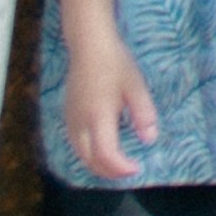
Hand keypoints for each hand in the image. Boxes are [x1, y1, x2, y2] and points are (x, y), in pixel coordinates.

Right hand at [62, 34, 163, 180]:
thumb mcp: (136, 86)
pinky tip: (101, 149)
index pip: (106, 155)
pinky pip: (75, 144)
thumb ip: (143, 114)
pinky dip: (88, 154)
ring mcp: (71, 119)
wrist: (89, 43)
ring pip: (80, 155)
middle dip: (110, 172)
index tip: (136, 167)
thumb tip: (149, 139)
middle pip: (90, 161)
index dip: (121, 168)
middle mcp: (80, 123)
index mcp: (98, 117)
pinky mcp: (67, 114)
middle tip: (129, 170)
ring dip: (98, 165)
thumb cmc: (115, 63)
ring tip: (117, 164)